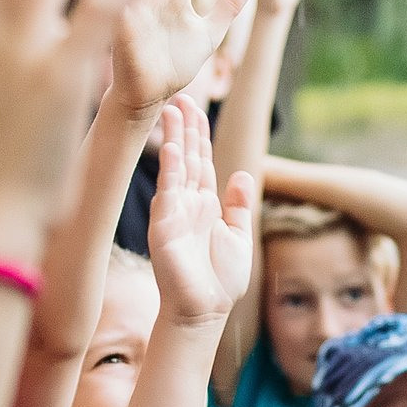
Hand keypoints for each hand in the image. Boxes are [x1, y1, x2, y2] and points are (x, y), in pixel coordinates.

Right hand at [145, 95, 254, 327]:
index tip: (196, 108)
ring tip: (172, 109)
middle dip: (185, 126)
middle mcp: (187, 203)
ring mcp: (174, 212)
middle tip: (181, 96)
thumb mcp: (238, 236)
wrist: (205, 310)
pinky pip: (168, 192)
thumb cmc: (220, 280)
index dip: (200, 134)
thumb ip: (238, 206)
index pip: (202, 161)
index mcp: (205, 205)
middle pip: (187, 156)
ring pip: (176, 167)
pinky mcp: (165, 226)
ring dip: (174, 138)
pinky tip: (172, 148)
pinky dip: (171, 170)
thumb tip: (241, 175)